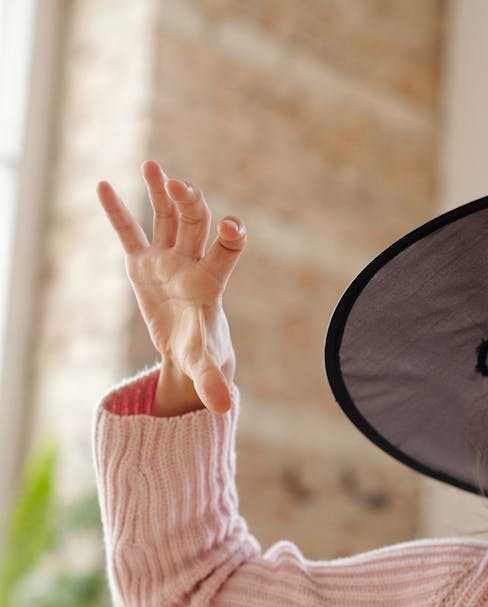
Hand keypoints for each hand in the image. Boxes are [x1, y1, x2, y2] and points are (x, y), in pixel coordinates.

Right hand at [97, 160, 244, 413]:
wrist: (190, 347)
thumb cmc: (203, 352)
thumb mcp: (205, 366)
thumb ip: (213, 381)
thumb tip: (224, 408)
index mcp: (211, 282)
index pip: (227, 252)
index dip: (230, 238)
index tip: (231, 225)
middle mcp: (191, 262)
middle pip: (193, 225)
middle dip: (188, 204)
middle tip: (180, 185)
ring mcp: (166, 259)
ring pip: (165, 218)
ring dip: (160, 192)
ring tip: (154, 166)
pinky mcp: (142, 264)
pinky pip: (129, 232)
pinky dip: (118, 212)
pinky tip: (105, 186)